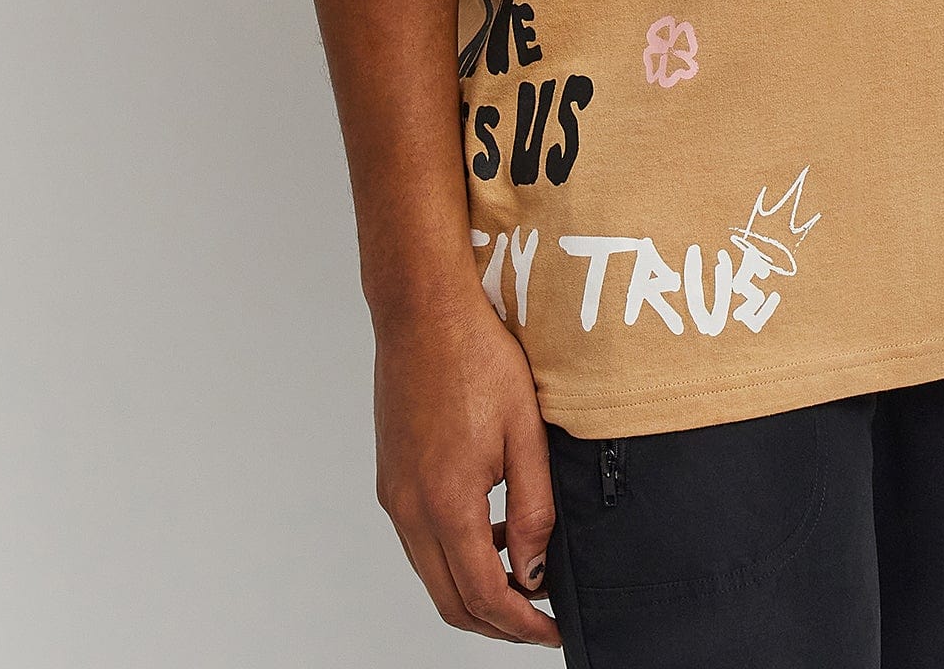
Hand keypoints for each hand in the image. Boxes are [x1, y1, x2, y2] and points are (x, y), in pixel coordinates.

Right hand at [373, 295, 562, 646]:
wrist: (423, 311)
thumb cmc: (476, 357)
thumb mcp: (525, 433)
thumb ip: (533, 510)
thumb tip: (535, 573)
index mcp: (445, 502)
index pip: (484, 596)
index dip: (522, 625)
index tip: (553, 631)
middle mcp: (409, 509)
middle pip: (451, 600)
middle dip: (498, 622)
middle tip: (540, 621)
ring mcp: (394, 496)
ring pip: (432, 575)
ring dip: (475, 590)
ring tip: (523, 578)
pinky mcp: (391, 480)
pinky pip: (421, 542)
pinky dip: (455, 557)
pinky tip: (491, 533)